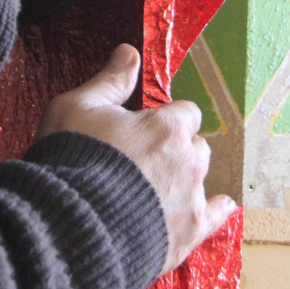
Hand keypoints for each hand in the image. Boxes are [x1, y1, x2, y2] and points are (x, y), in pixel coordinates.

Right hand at [38, 44, 234, 273]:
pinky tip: (223, 206)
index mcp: (167, 127)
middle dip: (176, 149)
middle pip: (195, 146)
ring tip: (157, 189)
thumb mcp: (77, 108)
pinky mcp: (185, 235)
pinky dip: (216, 211)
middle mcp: (187, 162)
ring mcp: (190, 201)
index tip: (144, 131)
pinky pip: (213, 219)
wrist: (66, 228)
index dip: (164, 121)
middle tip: (144, 161)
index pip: (184, 113)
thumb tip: (128, 52)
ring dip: (185, 180)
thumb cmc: (68, 163)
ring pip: (201, 180)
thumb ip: (110, 81)